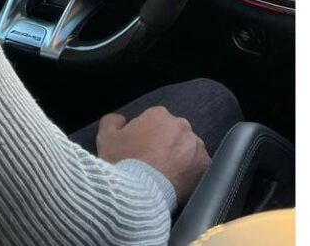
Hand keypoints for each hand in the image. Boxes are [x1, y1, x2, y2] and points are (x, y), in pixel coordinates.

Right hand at [95, 105, 210, 205]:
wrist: (139, 195)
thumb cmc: (122, 163)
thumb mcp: (105, 138)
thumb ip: (112, 121)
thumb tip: (120, 119)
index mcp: (159, 115)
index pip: (155, 121)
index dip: (147, 135)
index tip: (141, 149)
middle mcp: (181, 126)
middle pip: (174, 133)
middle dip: (166, 144)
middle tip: (154, 162)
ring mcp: (196, 147)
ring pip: (188, 149)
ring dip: (180, 157)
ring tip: (166, 175)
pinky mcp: (204, 167)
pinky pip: (198, 166)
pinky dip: (190, 172)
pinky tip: (177, 182)